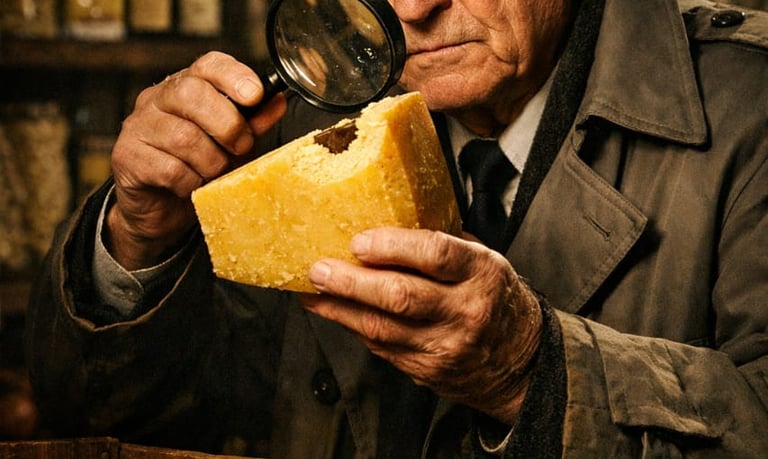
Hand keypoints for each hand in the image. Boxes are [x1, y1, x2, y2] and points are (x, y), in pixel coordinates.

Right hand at [107, 51, 286, 269]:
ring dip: (211, 162)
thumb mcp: (232, 144)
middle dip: (227, 125)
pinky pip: (170, 169)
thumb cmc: (197, 169)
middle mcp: (157, 100)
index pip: (207, 65)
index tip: (255, 95)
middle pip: (192, 94)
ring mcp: (138, 127)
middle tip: (241, 147)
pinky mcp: (127, 157)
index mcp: (185, 87)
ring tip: (215, 174)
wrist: (160, 209)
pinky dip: (190, 183)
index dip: (233, 76)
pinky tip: (191, 187)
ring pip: (184, 137)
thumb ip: (252, 123)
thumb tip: (277, 102)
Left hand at [301, 227, 541, 424]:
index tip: (360, 241)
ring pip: (383, 328)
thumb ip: (444, 245)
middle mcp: (465, 310)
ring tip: (313, 291)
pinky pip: (382, 347)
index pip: (436, 254)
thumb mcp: (485, 261)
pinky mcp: (428, 370)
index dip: (392, 246)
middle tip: (320, 268)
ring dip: (340, 308)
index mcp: (482, 273)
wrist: (522, 361)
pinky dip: (354, 327)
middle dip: (352, 282)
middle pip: (401, 296)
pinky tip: (335, 312)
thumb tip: (388, 220)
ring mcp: (446, 345)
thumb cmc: (496, 299)